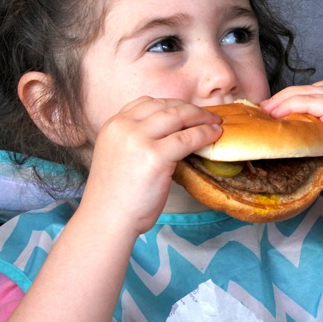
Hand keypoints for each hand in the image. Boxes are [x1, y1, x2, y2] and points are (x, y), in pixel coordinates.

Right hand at [80, 97, 221, 234]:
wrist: (107, 218)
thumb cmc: (116, 196)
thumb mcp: (119, 156)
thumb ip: (136, 142)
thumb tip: (168, 137)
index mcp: (113, 125)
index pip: (146, 103)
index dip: (171, 105)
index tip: (187, 111)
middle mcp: (124, 126)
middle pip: (165, 106)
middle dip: (190, 109)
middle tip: (208, 115)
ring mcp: (139, 139)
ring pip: (178, 117)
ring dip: (201, 117)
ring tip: (215, 123)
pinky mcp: (155, 155)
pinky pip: (187, 138)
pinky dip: (204, 134)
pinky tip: (214, 135)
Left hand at [262, 81, 322, 203]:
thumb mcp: (322, 146)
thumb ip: (309, 132)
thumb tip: (279, 129)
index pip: (315, 93)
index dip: (292, 98)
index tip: (271, 110)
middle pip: (311, 88)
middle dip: (284, 96)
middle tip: (263, 109)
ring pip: (309, 92)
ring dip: (284, 99)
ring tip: (267, 111)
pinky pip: (310, 101)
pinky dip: (291, 105)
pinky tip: (278, 114)